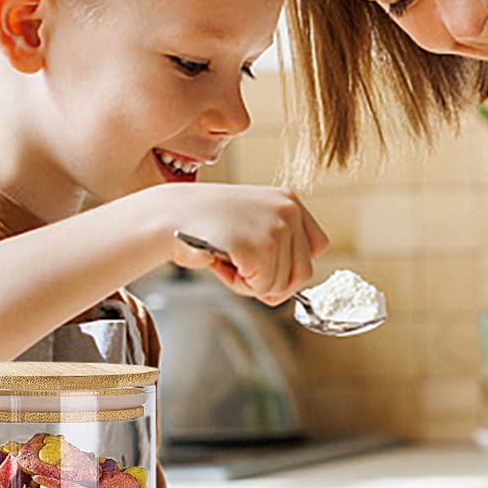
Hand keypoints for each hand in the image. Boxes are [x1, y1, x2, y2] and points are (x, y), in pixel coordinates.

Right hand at [159, 182, 327, 304]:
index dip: (293, 265)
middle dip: (272, 282)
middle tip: (242, 272)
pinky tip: (220, 264)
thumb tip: (294, 283)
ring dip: (251, 285)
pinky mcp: (261, 247)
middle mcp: (288, 211)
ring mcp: (276, 228)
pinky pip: (262, 287)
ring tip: (228, 262)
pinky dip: (238, 285)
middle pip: (303, 273)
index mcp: (289, 201)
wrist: (170, 215)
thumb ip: (277, 242)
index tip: (269, 266)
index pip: (318, 246)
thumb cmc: (205, 224)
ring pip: (281, 285)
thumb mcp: (252, 221)